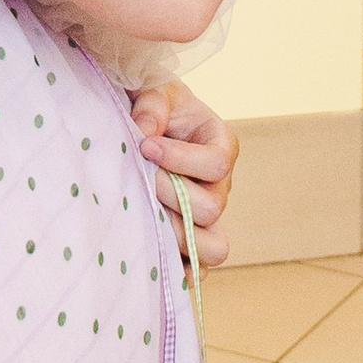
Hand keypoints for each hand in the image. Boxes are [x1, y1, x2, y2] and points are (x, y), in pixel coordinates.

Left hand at [129, 77, 239, 265]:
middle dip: (171, 194)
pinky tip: (151, 256)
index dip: (181, 159)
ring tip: (145, 214)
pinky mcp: (189, 239)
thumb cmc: (154, 107)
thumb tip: (142, 133)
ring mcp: (206, 217)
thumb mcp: (155, 91)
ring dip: (175, 233)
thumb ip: (152, 105)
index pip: (217, 163)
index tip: (146, 146)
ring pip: (213, 247)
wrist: (144, 126)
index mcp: (220, 145)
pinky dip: (180, 271)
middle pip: (212, 208)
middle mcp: (219, 186)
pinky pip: (197, 269)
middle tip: (142, 179)